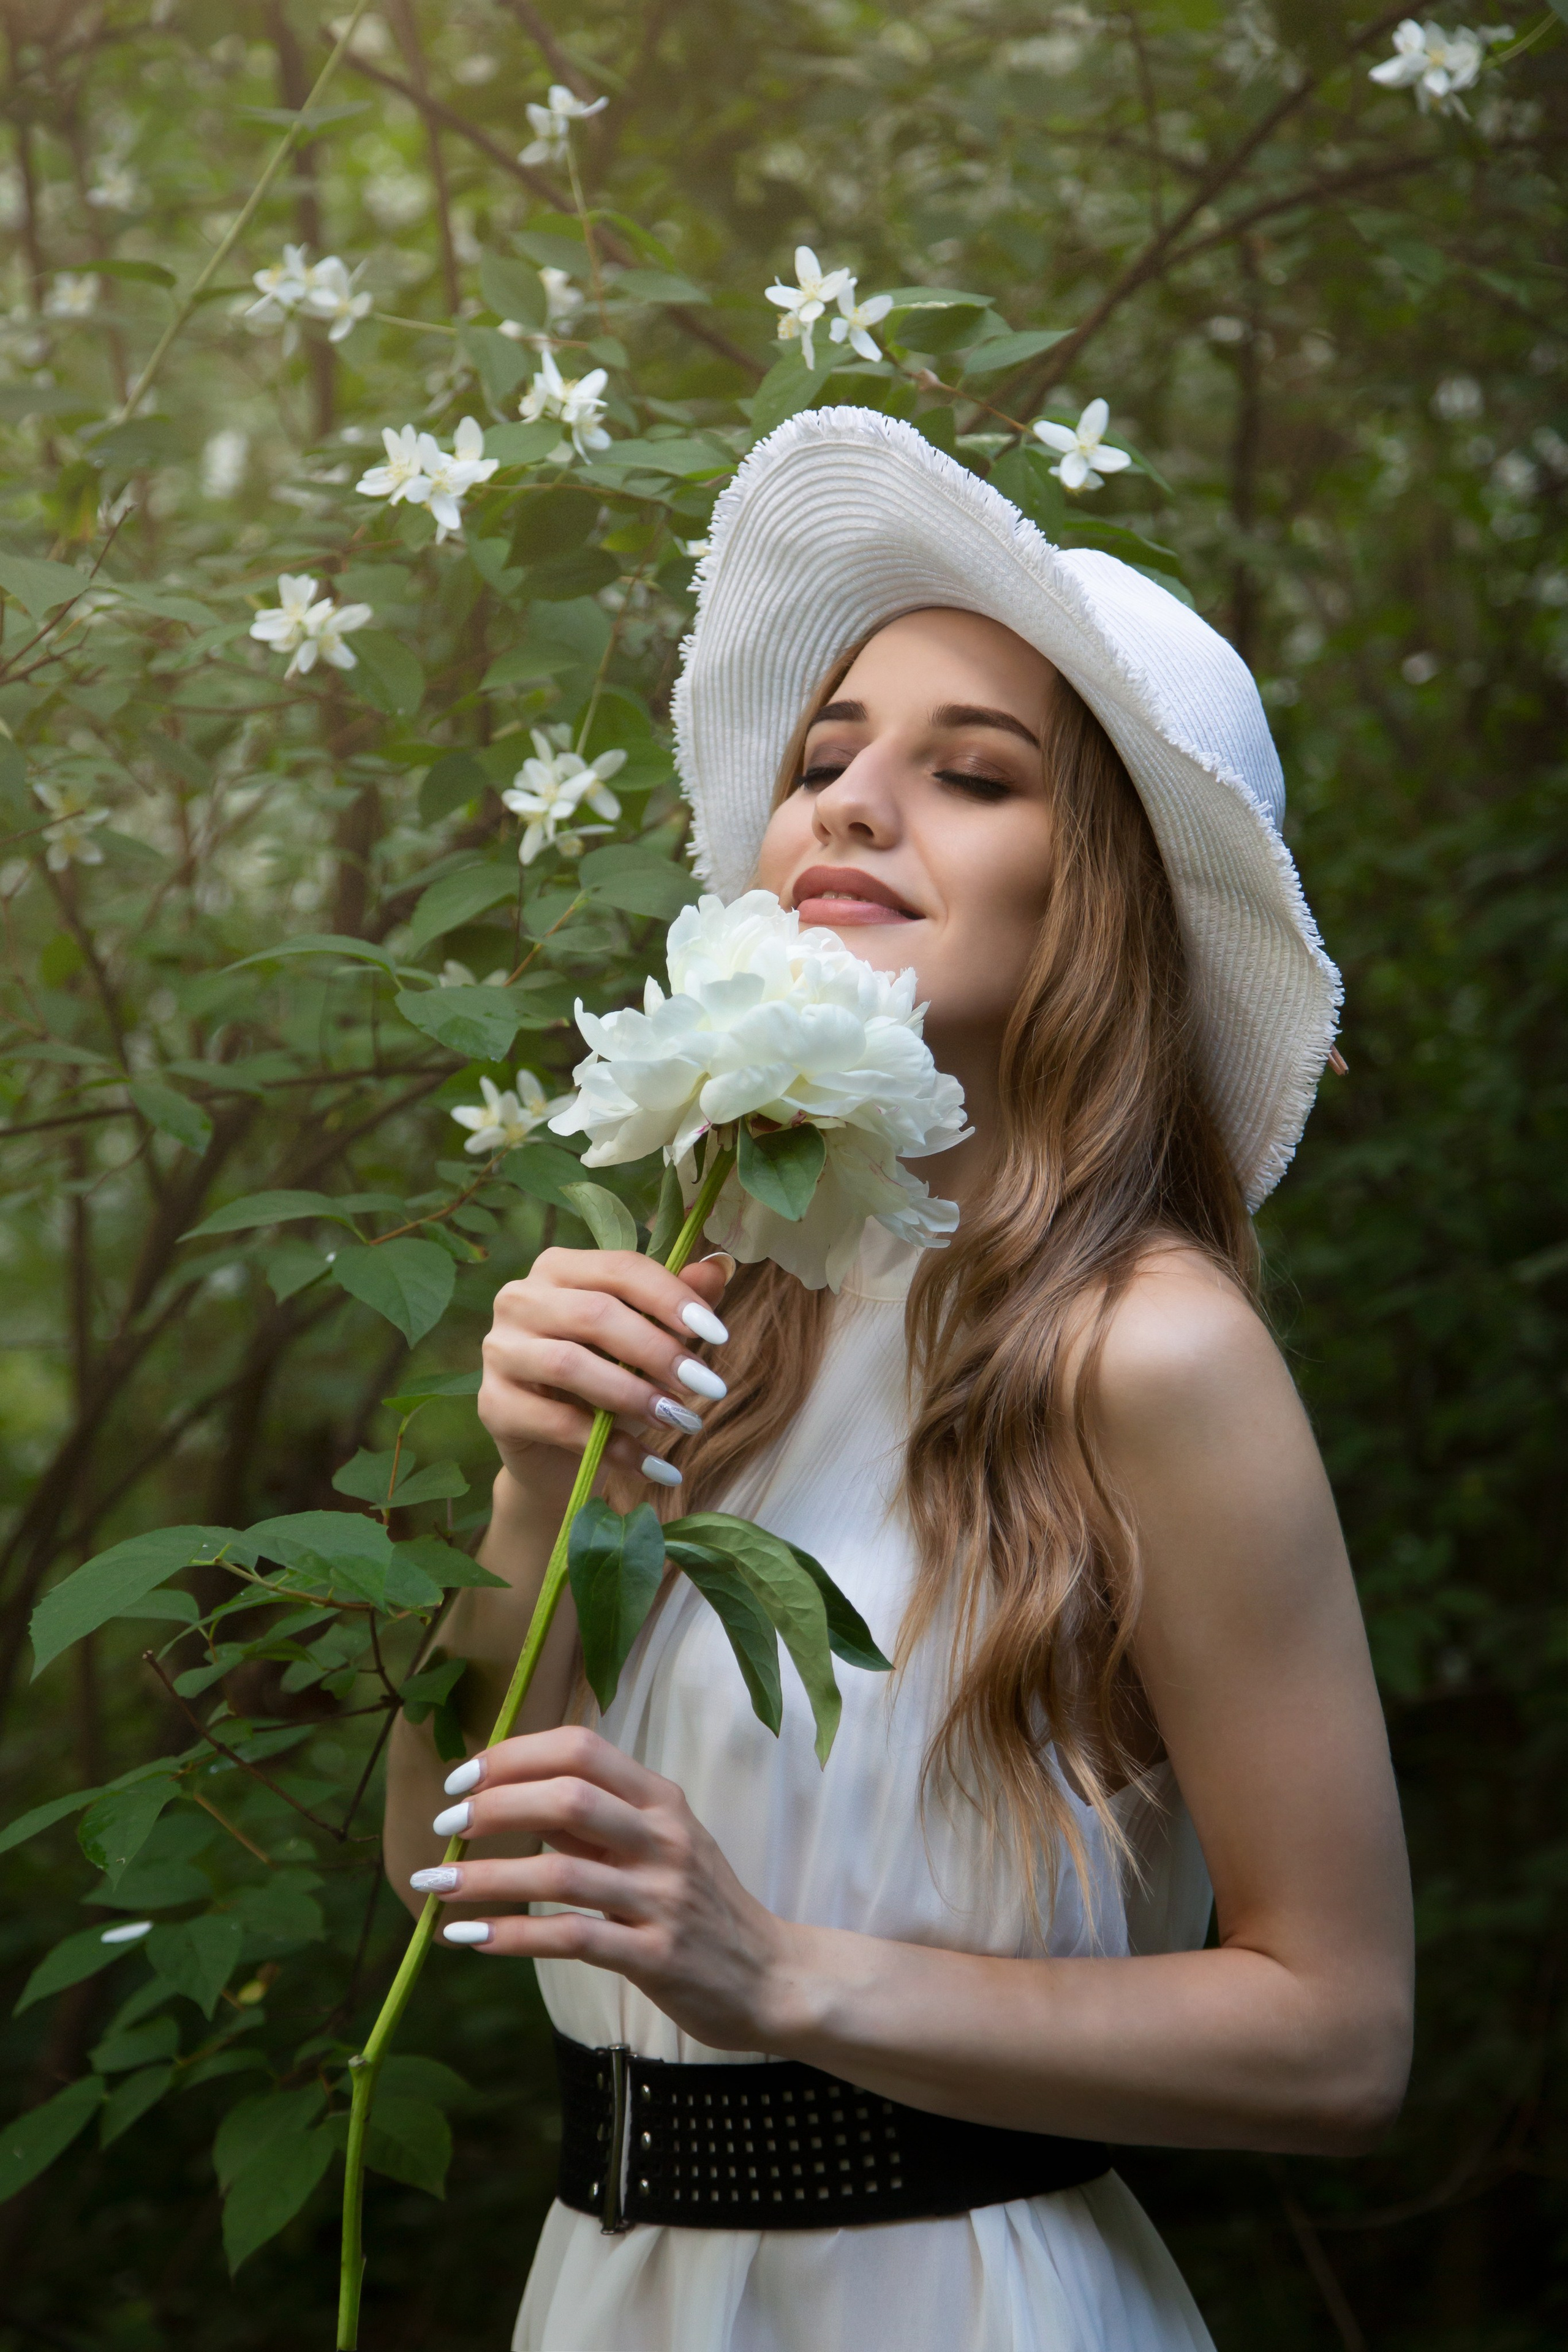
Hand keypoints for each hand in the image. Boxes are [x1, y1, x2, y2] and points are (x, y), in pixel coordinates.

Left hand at [411, 1727, 796, 2052]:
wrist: (772, 1976)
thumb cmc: (702, 1905)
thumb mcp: (660, 1845)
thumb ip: (596, 1822)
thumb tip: (512, 1798)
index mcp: (662, 1799)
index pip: (581, 1749)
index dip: (515, 1755)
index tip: (462, 1778)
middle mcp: (665, 1838)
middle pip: (567, 1798)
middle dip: (494, 1806)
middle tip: (444, 1825)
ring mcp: (663, 1897)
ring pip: (560, 1872)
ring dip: (487, 1876)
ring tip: (434, 1884)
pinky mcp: (656, 1956)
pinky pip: (572, 1938)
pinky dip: (512, 1935)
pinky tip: (470, 1937)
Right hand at [478, 1245, 732, 1495]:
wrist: (561, 1459)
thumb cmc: (608, 1385)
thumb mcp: (648, 1343)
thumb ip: (678, 1304)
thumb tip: (720, 1267)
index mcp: (559, 1268)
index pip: (620, 1268)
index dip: (672, 1298)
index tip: (719, 1335)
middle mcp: (519, 1298)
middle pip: (595, 1313)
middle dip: (658, 1351)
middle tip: (707, 1386)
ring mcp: (499, 1351)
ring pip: (569, 1364)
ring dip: (634, 1395)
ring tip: (680, 1419)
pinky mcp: (493, 1404)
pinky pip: (556, 1423)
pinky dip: (611, 1447)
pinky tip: (654, 1466)